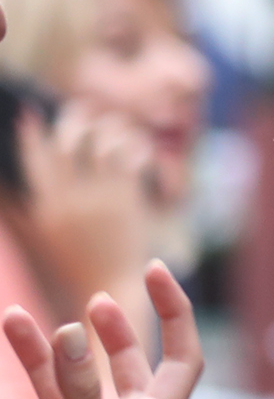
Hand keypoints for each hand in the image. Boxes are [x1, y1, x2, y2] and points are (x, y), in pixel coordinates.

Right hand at [2, 261, 201, 398]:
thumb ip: (84, 389)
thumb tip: (71, 330)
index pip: (183, 359)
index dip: (176, 312)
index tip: (153, 267)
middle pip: (129, 370)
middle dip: (114, 331)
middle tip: (97, 300)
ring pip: (65, 389)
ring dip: (39, 352)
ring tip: (12, 315)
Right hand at [11, 104, 149, 305]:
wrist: (111, 285)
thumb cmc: (72, 261)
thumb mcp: (38, 236)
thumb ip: (19, 210)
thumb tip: (3, 185)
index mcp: (46, 208)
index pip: (34, 160)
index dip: (31, 134)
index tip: (29, 113)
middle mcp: (72, 200)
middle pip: (68, 142)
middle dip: (73, 120)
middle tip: (80, 113)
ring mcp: (103, 197)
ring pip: (103, 141)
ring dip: (109, 128)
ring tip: (112, 128)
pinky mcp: (131, 197)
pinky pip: (131, 156)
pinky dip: (134, 144)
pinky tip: (135, 148)